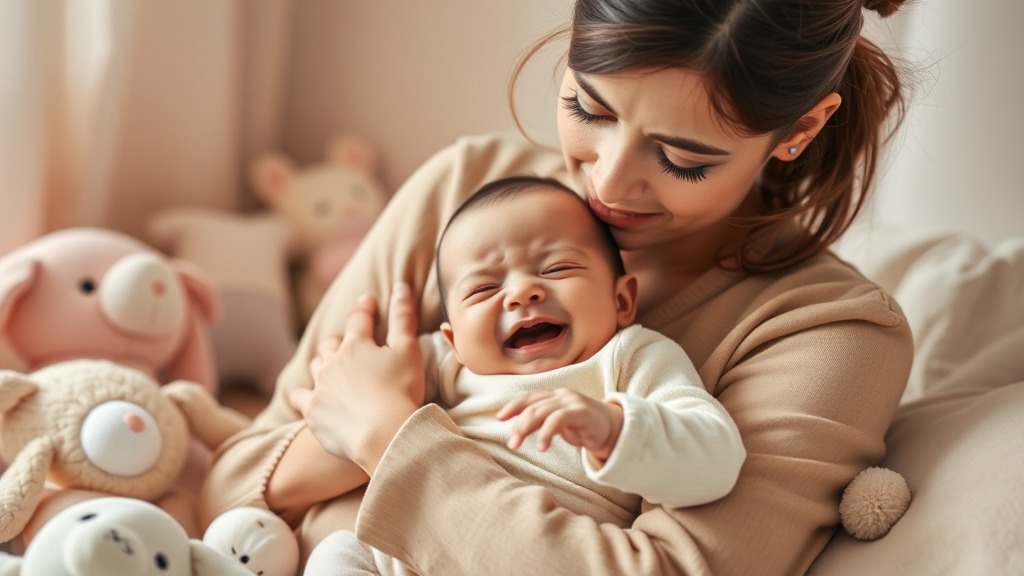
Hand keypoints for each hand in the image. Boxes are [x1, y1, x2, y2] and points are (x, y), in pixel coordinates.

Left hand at [289, 283, 423, 474]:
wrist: (383, 434)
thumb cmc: (401, 391)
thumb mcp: (408, 350)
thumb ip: (403, 317)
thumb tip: (400, 285)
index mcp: (357, 345)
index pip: (358, 319)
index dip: (364, 309)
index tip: (367, 301)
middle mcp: (333, 362)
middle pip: (331, 344)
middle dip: (339, 340)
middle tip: (348, 342)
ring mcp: (320, 387)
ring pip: (315, 366)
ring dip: (322, 363)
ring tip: (329, 366)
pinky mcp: (313, 412)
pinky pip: (299, 397)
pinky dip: (301, 394)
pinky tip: (304, 396)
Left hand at [497, 389, 623, 461]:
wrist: (615, 430)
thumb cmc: (584, 427)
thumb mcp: (560, 423)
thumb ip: (543, 421)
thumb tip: (519, 427)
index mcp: (554, 396)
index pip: (529, 397)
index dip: (513, 405)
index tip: (499, 418)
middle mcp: (561, 395)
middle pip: (532, 406)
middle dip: (518, 424)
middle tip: (511, 443)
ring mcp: (571, 401)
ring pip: (541, 411)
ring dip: (526, 429)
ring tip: (518, 445)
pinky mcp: (581, 411)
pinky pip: (558, 419)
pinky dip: (546, 433)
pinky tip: (542, 447)